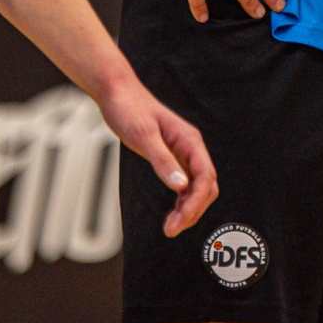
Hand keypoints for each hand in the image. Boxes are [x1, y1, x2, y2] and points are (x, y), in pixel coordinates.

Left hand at [97, 74, 218, 236]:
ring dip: (187, 209)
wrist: (117, 93)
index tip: (181, 220)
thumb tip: (181, 187)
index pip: (206, 177)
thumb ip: (163, 161)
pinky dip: (180, 201)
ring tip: (169, 227)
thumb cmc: (129, 109)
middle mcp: (190, 148)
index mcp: (189, 141)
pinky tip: (170, 213)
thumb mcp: (143, 136)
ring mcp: (182, 153)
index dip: (197, 202)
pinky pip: (185, 184)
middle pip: (206, 186)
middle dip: (193, 210)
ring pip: (196, 188)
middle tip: (172, 229)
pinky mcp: (171, 157)